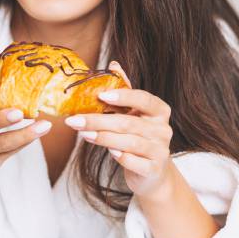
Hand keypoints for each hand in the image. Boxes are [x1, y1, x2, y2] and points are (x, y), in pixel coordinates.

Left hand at [64, 61, 173, 197]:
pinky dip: (120, 157)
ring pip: (129, 142)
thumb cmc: (138, 137)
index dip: (124, 96)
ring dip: (103, 137)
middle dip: (99, 120)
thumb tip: (113, 64)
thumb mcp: (134, 113)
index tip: (101, 95)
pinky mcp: (154, 169)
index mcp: (159, 111)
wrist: (151, 172)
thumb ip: (125, 90)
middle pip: (128, 122)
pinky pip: (135, 162)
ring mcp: (161, 150)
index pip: (144, 99)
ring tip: (83, 133)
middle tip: (75, 120)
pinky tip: (108, 151)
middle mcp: (163, 129)